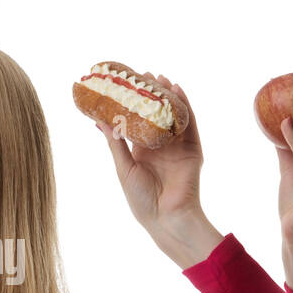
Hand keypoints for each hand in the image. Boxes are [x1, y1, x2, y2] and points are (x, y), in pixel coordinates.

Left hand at [95, 73, 219, 266]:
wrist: (166, 217)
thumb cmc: (141, 199)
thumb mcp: (123, 168)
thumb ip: (115, 143)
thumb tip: (100, 120)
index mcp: (142, 151)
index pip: (137, 121)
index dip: (132, 104)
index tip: (124, 86)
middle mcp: (160, 147)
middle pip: (156, 114)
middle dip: (150, 95)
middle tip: (142, 75)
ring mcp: (177, 147)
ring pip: (172, 116)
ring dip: (167, 96)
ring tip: (159, 78)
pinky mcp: (192, 150)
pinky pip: (189, 124)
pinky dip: (184, 107)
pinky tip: (177, 91)